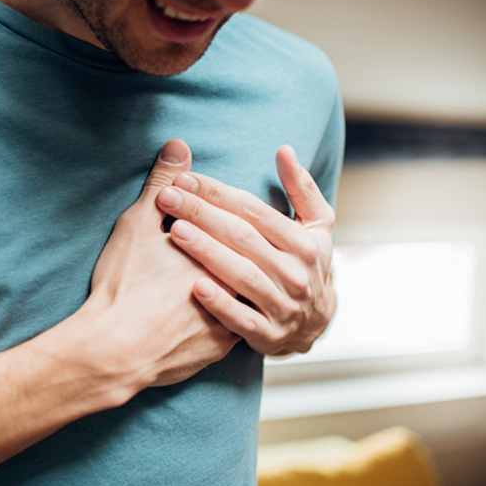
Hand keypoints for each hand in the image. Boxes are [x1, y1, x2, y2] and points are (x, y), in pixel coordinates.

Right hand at [83, 139, 237, 388]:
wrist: (115, 351)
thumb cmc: (124, 286)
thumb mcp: (138, 225)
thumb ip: (162, 183)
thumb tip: (178, 146)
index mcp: (219, 254)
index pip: (238, 225)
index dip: (225, 210)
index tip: (212, 205)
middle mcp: (235, 288)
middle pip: (249, 259)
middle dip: (239, 245)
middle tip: (223, 237)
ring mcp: (230, 322)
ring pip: (246, 294)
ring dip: (239, 280)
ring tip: (224, 268)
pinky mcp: (217, 349)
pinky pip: (232, 325)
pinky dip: (226, 311)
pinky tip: (218, 302)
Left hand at [154, 144, 335, 355]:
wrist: (315, 325)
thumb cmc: (305, 264)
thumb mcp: (316, 226)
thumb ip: (301, 188)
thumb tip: (284, 149)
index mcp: (303, 243)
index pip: (255, 211)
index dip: (219, 193)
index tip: (186, 178)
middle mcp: (295, 273)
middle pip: (243, 238)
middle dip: (202, 214)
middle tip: (168, 197)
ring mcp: (283, 306)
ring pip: (241, 275)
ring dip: (207, 252)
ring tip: (174, 231)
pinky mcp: (268, 335)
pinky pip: (241, 319)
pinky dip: (220, 304)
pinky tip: (194, 287)